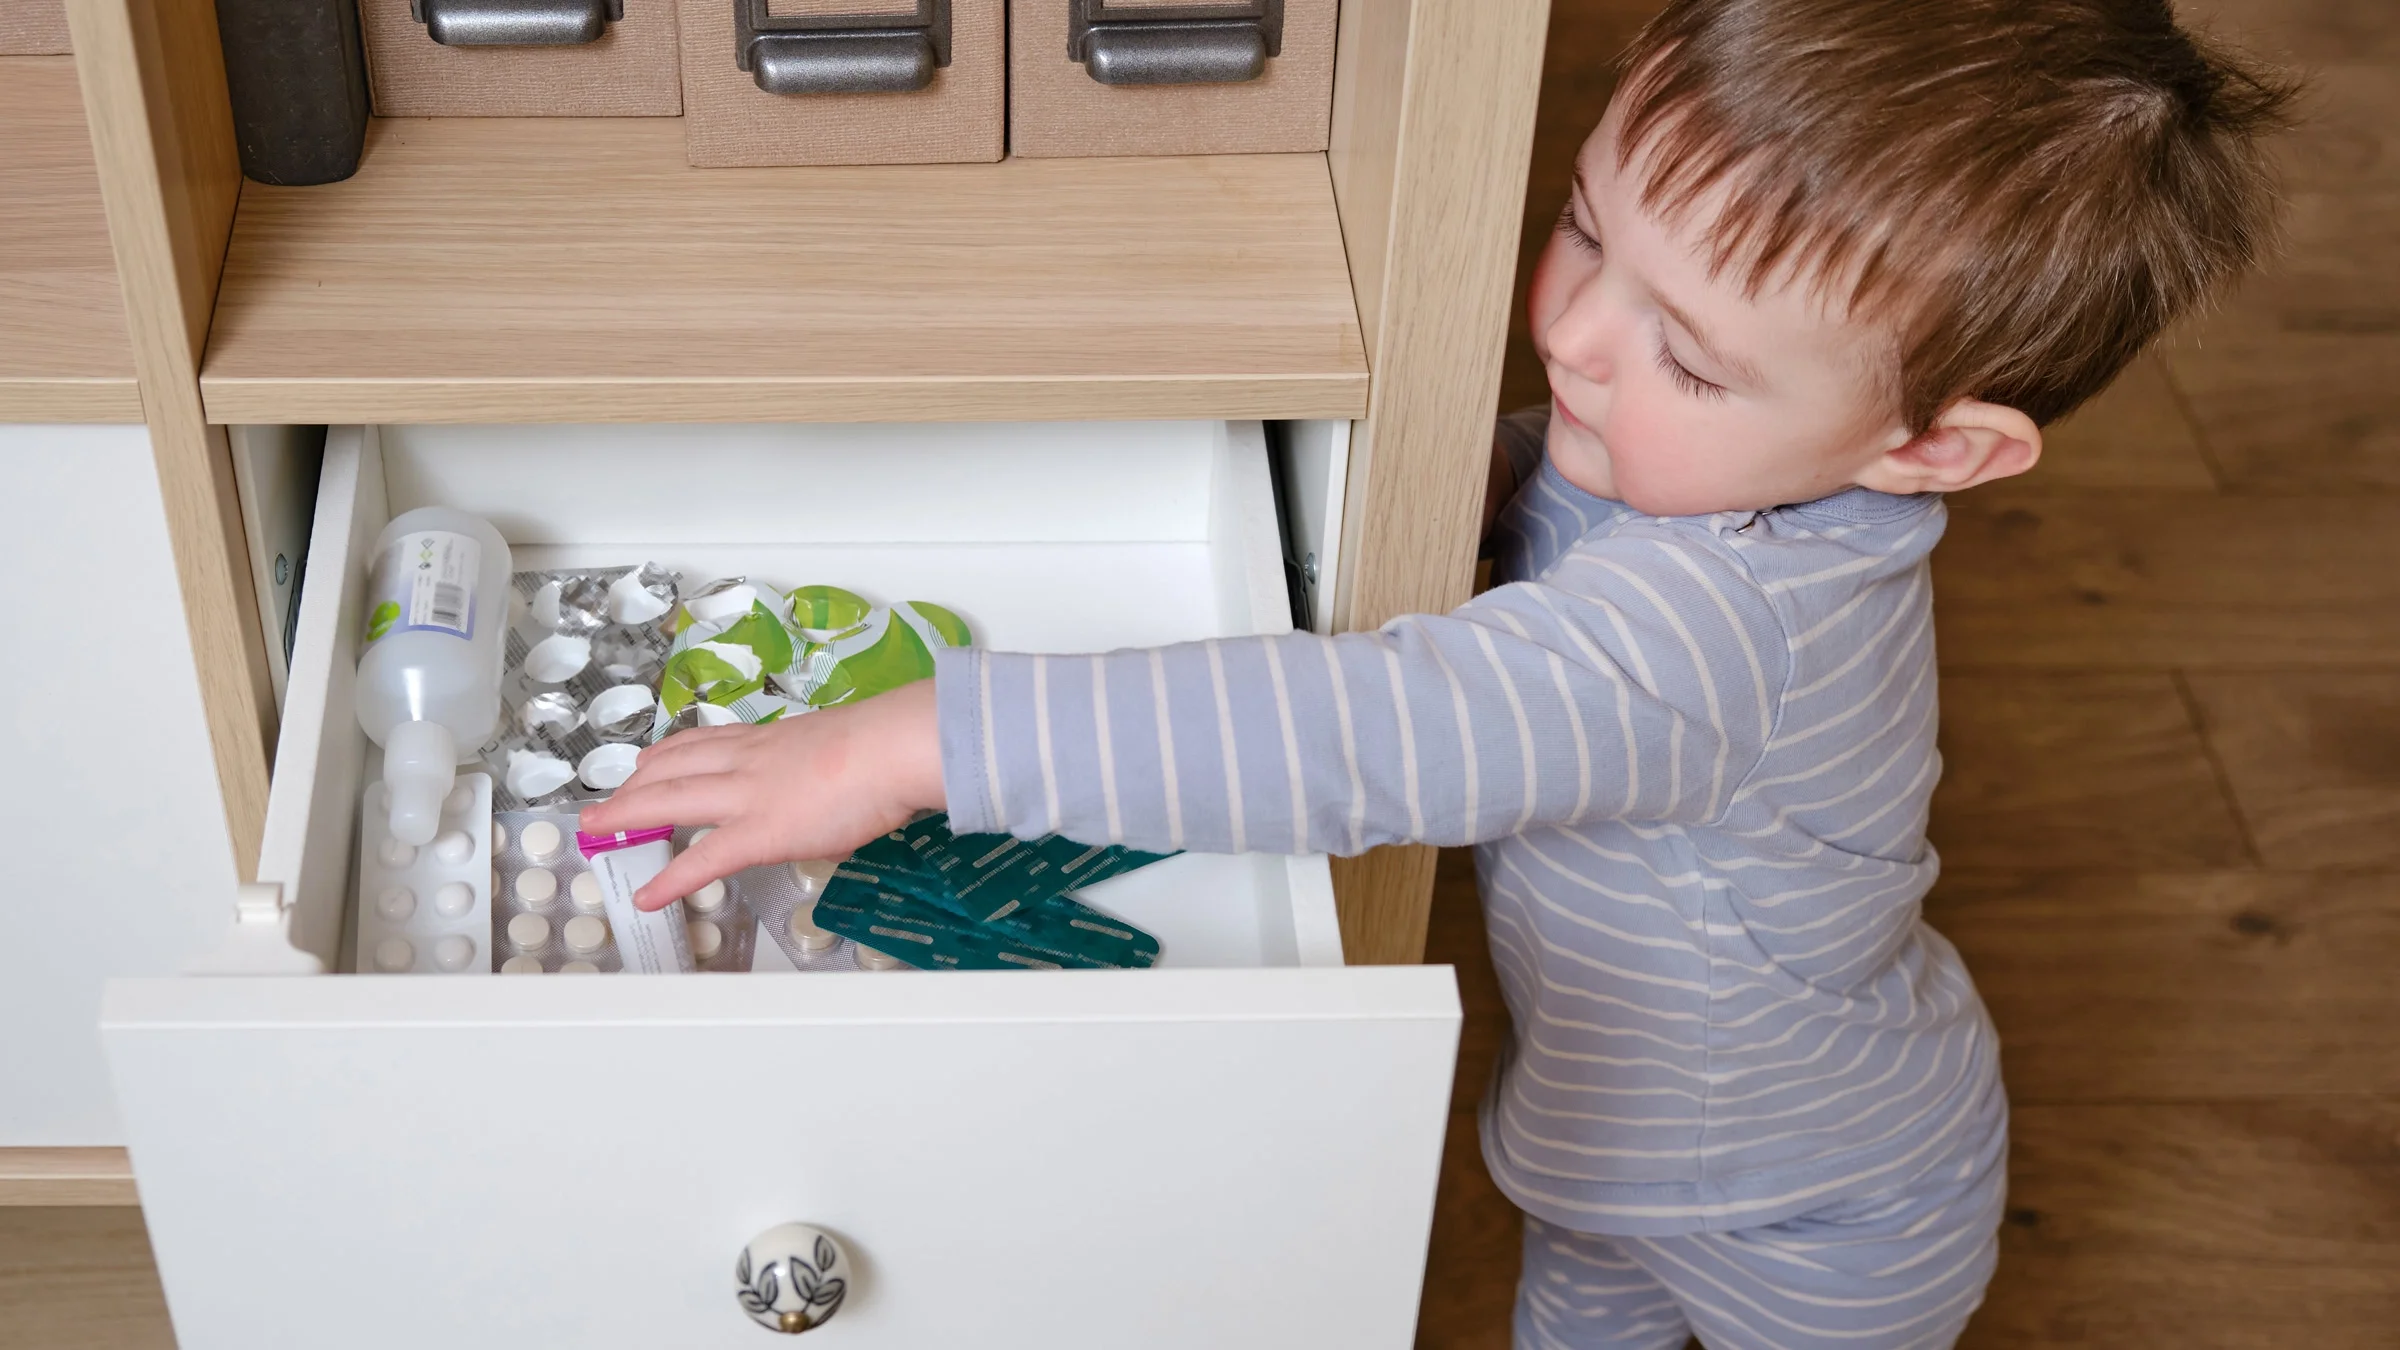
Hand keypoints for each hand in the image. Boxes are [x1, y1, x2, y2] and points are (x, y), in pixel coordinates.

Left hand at [577, 680, 944, 909]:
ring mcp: (746, 796)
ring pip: (670, 799)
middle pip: (673, 767)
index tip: (650, 760)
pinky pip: (702, 860)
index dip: (672, 753)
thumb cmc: (882, 747)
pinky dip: (670, 880)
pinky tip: (647, 896)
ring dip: (627, 812)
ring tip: (597, 826)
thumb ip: (822, 769)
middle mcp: (747, 762)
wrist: (888, 749)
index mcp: (770, 741)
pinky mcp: (757, 834)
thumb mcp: (842, 745)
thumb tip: (836, 793)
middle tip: (607, 798)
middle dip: (632, 784)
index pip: (708, 742)